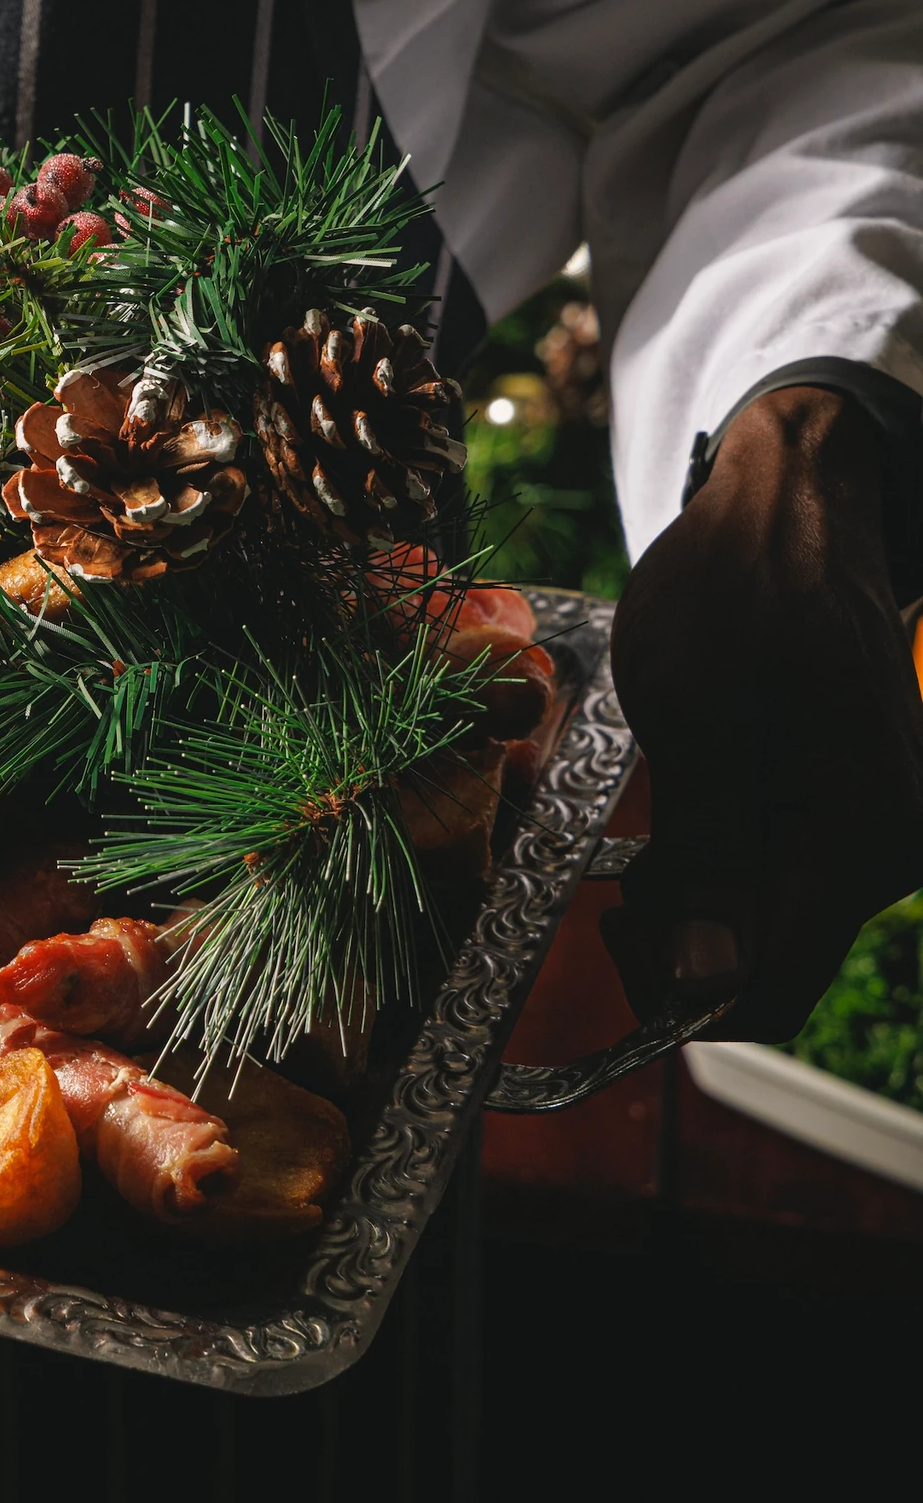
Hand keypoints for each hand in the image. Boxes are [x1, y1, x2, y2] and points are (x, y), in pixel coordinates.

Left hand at [608, 386, 922, 1040]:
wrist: (795, 508)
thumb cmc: (738, 591)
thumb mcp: (692, 721)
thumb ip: (707, 857)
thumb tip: (709, 984)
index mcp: (853, 838)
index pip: (769, 991)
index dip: (679, 995)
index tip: (616, 935)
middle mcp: (887, 848)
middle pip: (771, 960)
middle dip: (685, 939)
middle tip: (623, 879)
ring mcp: (879, 829)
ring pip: (773, 918)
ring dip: (701, 897)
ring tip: (659, 827)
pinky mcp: (857, 808)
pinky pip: (787, 872)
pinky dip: (727, 860)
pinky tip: (696, 809)